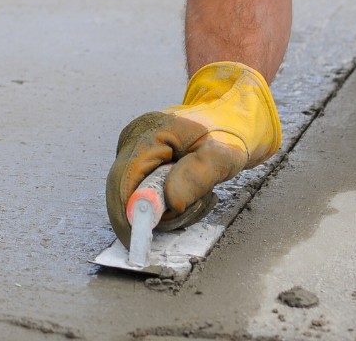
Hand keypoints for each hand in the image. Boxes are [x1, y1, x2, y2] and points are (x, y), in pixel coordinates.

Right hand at [105, 62, 280, 247]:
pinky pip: (146, 192)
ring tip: (200, 197)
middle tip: (190, 211)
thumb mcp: (221, 155)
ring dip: (166, 209)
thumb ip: (196, 177)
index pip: (123, 181)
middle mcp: (135, 141)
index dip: (127, 213)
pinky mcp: (144, 162)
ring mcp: (137, 151)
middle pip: (125, 192)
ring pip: (136, 196)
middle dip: (154, 213)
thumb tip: (170, 203)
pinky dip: (167, 202)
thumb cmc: (228, 131)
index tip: (139, 239)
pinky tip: (191, 193)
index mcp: (150, 134)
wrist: (232, 115)